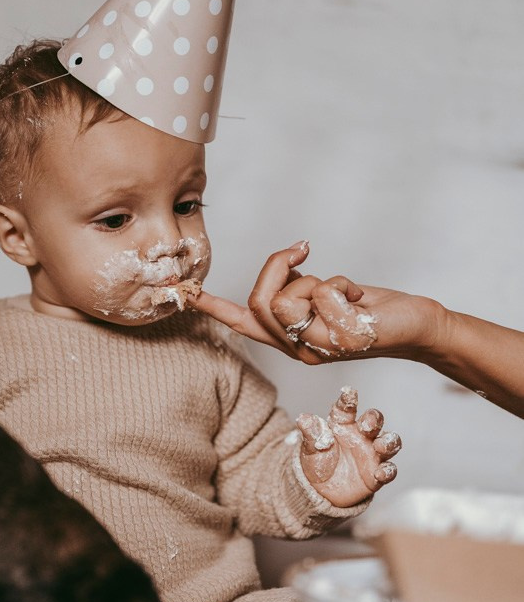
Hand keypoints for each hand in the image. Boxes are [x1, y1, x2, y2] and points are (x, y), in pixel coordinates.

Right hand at [189, 241, 440, 363]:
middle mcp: (299, 349)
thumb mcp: (327, 298)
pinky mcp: (341, 339)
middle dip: (277, 266)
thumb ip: (299, 291)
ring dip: (313, 279)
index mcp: (290, 340)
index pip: (244, 323)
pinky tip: (360, 297)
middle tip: (303, 253)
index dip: (213, 307)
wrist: (416, 326)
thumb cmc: (371, 311)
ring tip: (341, 289)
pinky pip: (321, 292)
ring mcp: (319, 348)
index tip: (185, 292)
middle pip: (260, 300)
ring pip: (284, 300)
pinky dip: (342, 282)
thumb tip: (284, 263)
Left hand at [297, 387, 400, 506]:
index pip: (347, 408)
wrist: (320, 490)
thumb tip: (303, 418)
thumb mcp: (310, 447)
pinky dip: (388, 471)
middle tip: (366, 426)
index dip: (349, 399)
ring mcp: (372, 454)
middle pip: (375, 421)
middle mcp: (361, 436)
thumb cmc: (317, 462)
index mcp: (343, 424)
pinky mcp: (376, 474)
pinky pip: (389, 470)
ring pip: (389, 442)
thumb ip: (311, 433)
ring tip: (380, 446)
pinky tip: (380, 473)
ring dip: (389, 442)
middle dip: (374, 419)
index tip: (348, 392)